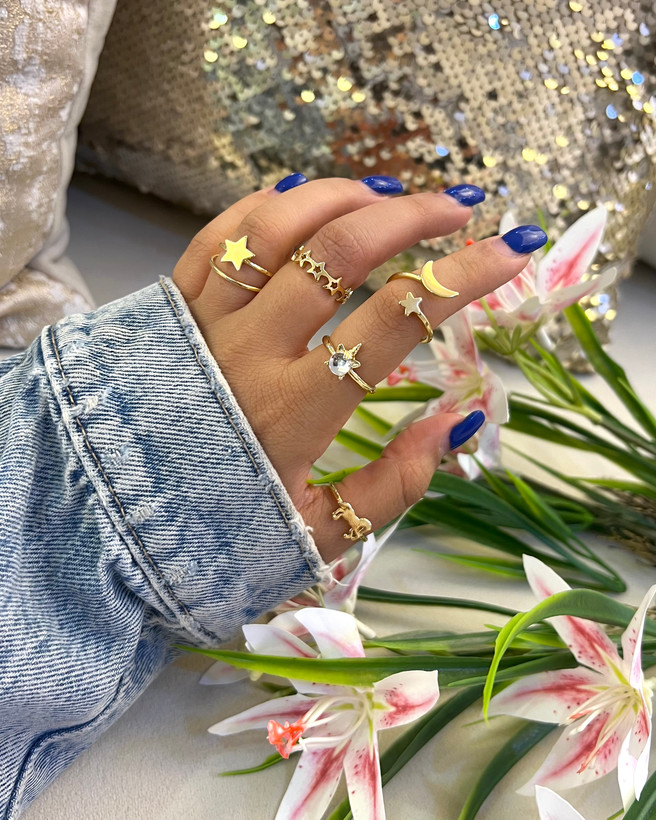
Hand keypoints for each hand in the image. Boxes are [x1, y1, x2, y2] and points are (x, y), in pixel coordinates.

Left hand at [173, 176, 543, 562]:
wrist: (113, 521)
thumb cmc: (221, 530)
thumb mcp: (320, 533)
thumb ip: (397, 483)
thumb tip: (461, 421)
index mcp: (293, 410)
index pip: (392, 323)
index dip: (460, 279)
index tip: (509, 252)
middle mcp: (248, 352)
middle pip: (340, 253)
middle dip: (413, 218)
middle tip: (460, 210)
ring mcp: (204, 321)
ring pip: (279, 226)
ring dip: (344, 196)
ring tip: (391, 195)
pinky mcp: (171, 306)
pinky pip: (220, 234)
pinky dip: (268, 205)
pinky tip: (307, 197)